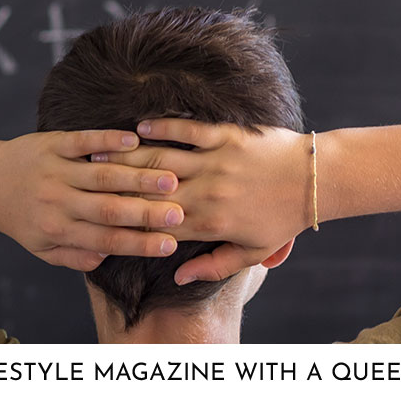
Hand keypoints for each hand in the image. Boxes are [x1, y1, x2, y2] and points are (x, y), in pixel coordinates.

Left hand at [0, 130, 186, 270]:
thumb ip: (75, 257)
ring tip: (171, 179)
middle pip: (108, 208)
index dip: (139, 243)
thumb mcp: (42, 248)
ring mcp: (56, 171)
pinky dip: (108, 140)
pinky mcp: (53, 144)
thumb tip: (107, 258)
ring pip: (102, 175)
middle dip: (146, 212)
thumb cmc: (22, 218)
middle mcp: (58, 202)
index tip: (170, 244)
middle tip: (179, 213)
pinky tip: (134, 140)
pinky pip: (83, 141)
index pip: (105, 240)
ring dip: (138, 177)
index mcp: (58, 230)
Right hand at [94, 119, 310, 283]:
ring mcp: (217, 162)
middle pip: (149, 190)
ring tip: (100, 153)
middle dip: (115, 185)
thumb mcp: (252, 252)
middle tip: (84, 179)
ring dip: (129, 155)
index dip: (126, 220)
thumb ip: (214, 266)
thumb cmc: (283, 219)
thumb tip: (177, 275)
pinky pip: (188, 129)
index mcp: (211, 223)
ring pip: (162, 158)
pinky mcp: (228, 136)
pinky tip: (140, 127)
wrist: (315, 180)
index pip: (156, 224)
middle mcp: (209, 192)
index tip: (98, 215)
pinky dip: (163, 126)